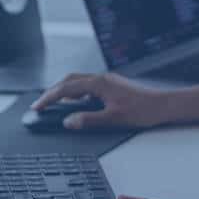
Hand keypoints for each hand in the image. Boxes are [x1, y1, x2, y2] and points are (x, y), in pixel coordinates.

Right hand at [30, 72, 173, 129]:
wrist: (161, 105)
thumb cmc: (141, 111)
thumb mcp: (112, 119)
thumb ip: (88, 120)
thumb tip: (68, 121)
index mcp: (98, 83)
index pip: (66, 88)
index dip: (49, 97)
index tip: (37, 106)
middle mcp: (101, 78)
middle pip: (70, 80)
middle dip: (53, 91)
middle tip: (41, 104)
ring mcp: (107, 80)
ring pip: (78, 81)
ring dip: (64, 90)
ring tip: (54, 103)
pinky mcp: (111, 85)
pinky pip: (87, 85)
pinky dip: (76, 92)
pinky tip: (76, 102)